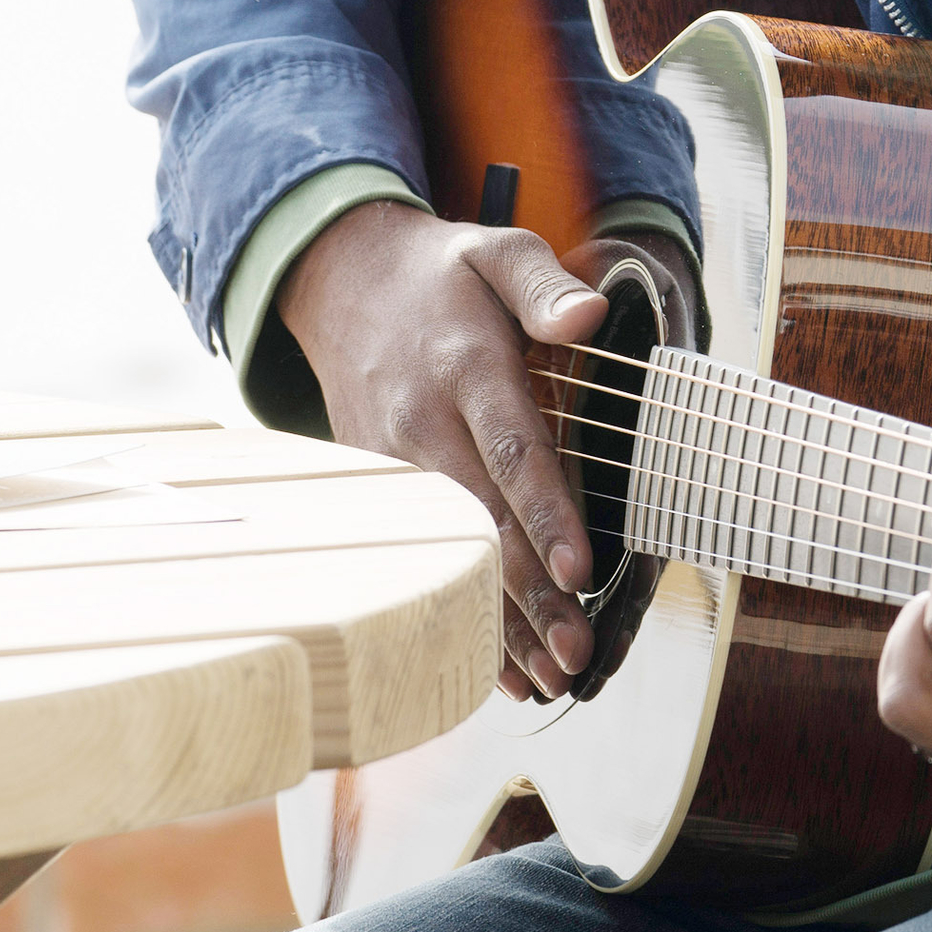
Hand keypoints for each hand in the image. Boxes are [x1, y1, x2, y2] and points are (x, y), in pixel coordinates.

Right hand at [277, 200, 607, 699]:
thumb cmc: (443, 274)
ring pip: (450, 554)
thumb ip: (544, 284)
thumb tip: (589, 316)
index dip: (545, 512)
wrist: (342, 281)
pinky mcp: (378, 486)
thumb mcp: (497, 250)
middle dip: (530, 594)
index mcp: (465, 364)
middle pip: (481, 521)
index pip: (511, 447)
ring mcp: (393, 461)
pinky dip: (458, 615)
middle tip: (576, 654)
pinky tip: (499, 669)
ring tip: (550, 680)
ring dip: (498, 623)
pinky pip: (423, 558)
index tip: (581, 571)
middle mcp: (422, 420)